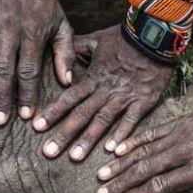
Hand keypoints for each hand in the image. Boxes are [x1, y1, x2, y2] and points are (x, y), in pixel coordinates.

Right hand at [0, 0, 74, 124]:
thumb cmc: (43, 3)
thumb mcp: (61, 24)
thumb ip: (65, 53)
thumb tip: (67, 82)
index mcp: (33, 34)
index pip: (29, 70)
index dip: (27, 94)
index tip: (26, 116)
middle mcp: (11, 29)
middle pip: (5, 69)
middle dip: (2, 96)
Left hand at [32, 25, 173, 160]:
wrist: (155, 34)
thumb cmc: (126, 36)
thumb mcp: (97, 39)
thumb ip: (78, 47)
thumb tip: (61, 50)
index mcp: (94, 77)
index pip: (69, 98)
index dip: (52, 112)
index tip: (36, 127)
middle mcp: (105, 90)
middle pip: (81, 114)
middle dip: (64, 134)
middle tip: (48, 152)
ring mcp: (124, 97)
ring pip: (102, 121)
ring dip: (88, 140)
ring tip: (74, 157)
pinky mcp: (143, 101)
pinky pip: (131, 120)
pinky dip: (122, 134)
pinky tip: (112, 151)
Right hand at [95, 105, 192, 192]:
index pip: (162, 185)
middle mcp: (184, 151)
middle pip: (146, 169)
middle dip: (121, 182)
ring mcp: (179, 135)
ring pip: (144, 150)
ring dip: (121, 163)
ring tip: (102, 175)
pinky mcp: (179, 123)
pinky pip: (151, 132)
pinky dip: (133, 140)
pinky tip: (117, 148)